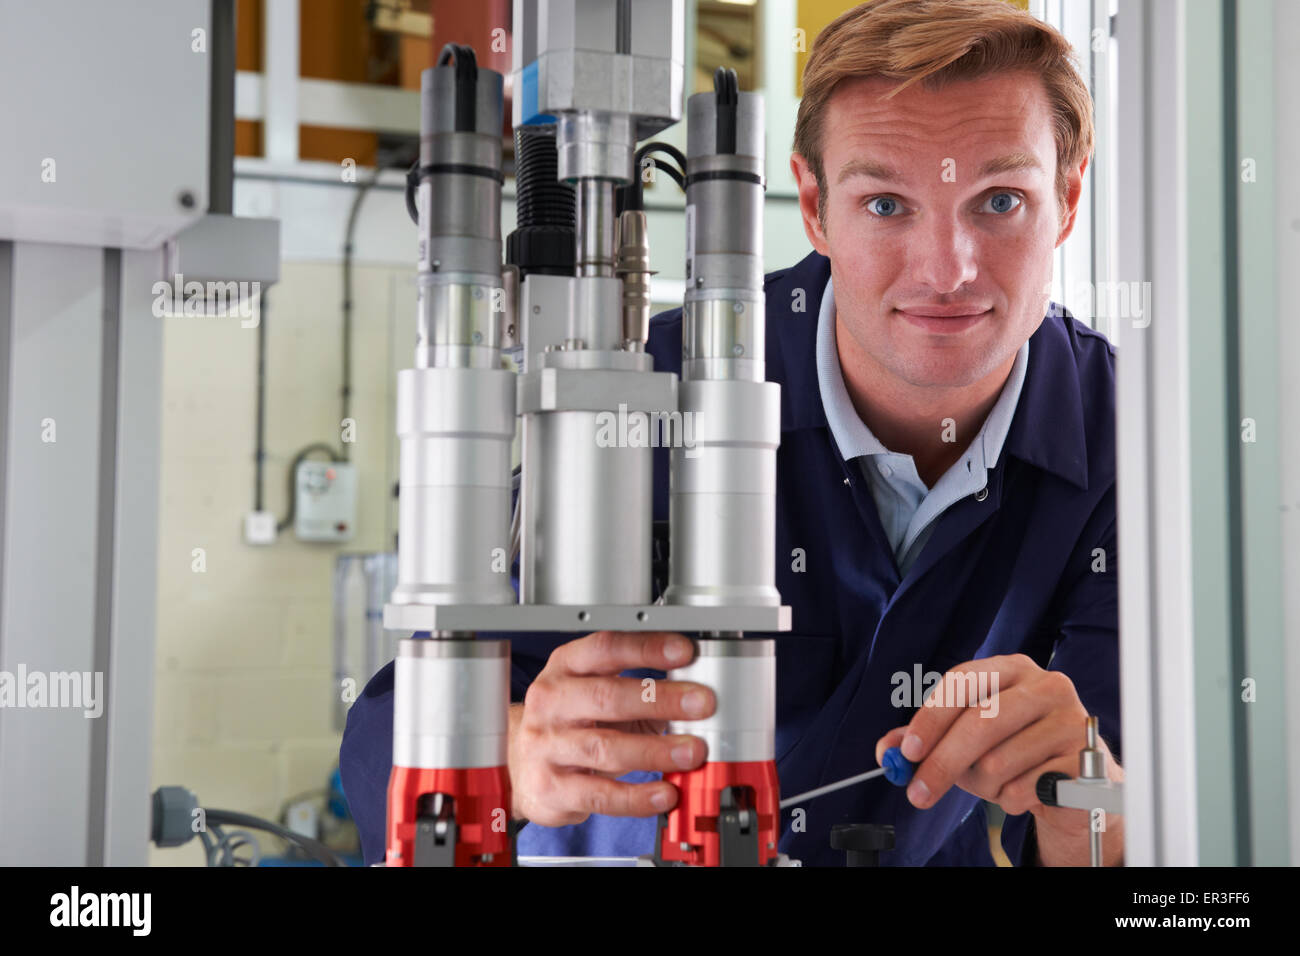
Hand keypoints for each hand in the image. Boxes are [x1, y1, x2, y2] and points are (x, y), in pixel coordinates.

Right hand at [509, 631, 715, 826]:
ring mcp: (546, 745)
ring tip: (692, 752)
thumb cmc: (570, 722)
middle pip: (606, 696)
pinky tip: (665, 793)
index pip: (604, 648)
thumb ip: (638, 687)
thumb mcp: (596, 692)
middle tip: (701, 703)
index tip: (684, 652)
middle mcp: (551, 702)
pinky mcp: (550, 787)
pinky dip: (637, 796)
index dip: (646, 649)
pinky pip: (600, 793)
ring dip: (655, 750)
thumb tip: (695, 690)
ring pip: (605, 747)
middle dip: (660, 699)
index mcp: (564, 667)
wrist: (519, 765)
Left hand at [874, 653, 1124, 865]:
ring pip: (1000, 761)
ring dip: (985, 785)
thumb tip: (886, 750)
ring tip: (996, 783)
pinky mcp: (1085, 759)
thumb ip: (924, 741)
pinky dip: (1011, 800)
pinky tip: (1023, 793)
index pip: (963, 682)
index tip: (909, 752)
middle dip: (943, 763)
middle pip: (981, 721)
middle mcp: (1045, 685)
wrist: (1072, 782)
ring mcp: (1071, 719)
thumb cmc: (1012, 751)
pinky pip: (1026, 788)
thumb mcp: (963, 741)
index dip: (931, 717)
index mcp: (1011, 669)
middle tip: (918, 793)